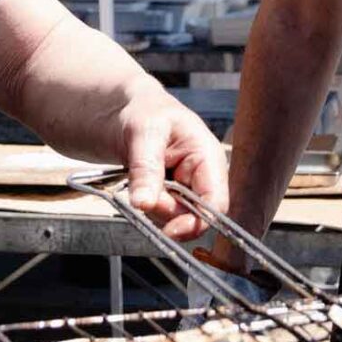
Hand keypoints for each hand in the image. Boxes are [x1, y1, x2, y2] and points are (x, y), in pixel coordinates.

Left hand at [113, 89, 228, 241]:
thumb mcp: (143, 133)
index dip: (197, 222)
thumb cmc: (143, 111)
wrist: (125, 111)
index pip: (216, 203)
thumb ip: (146, 169)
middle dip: (165, 211)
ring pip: (175, 217)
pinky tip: (140, 185)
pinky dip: (147, 205)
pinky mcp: (172, 195)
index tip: (169, 230)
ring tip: (139, 178)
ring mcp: (188, 187)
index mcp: (208, 157)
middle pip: (194, 215)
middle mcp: (203, 176)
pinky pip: (162, 213)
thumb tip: (144, 204)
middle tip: (141, 192)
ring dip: (153, 207)